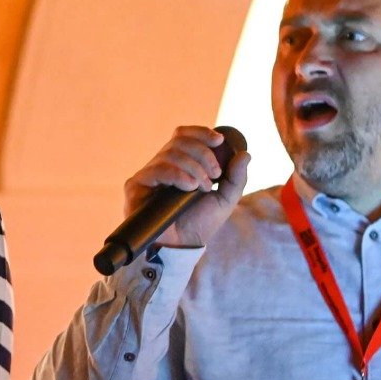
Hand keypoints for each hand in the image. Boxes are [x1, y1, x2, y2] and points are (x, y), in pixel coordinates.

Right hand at [124, 125, 249, 247]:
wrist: (183, 247)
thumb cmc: (200, 223)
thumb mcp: (225, 199)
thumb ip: (236, 178)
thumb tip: (245, 154)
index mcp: (179, 163)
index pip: (184, 135)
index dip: (201, 132)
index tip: (219, 141)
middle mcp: (161, 165)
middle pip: (179, 140)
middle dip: (203, 154)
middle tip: (215, 174)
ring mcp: (148, 174)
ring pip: (170, 153)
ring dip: (193, 167)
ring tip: (203, 187)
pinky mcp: (136, 186)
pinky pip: (157, 169)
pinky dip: (177, 175)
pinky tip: (189, 187)